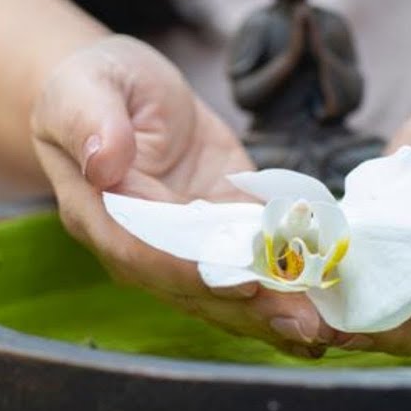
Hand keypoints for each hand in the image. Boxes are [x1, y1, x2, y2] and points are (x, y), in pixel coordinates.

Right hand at [31, 35, 335, 355]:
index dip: (188, 271)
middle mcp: (139, 243)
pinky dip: (287, 283)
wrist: (115, 87)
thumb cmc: (89, 83)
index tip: (239, 280)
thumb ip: (90, 122)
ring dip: (274, 310)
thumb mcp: (84, 87)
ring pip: (224, 288)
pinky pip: (250, 261)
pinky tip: (326, 301)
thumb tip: (103, 161)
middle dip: (249, 308)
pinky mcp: (218, 225)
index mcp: (100, 211)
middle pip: (191, 287)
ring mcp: (181, 241)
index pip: (141, 254)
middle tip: (305, 323)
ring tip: (324, 327)